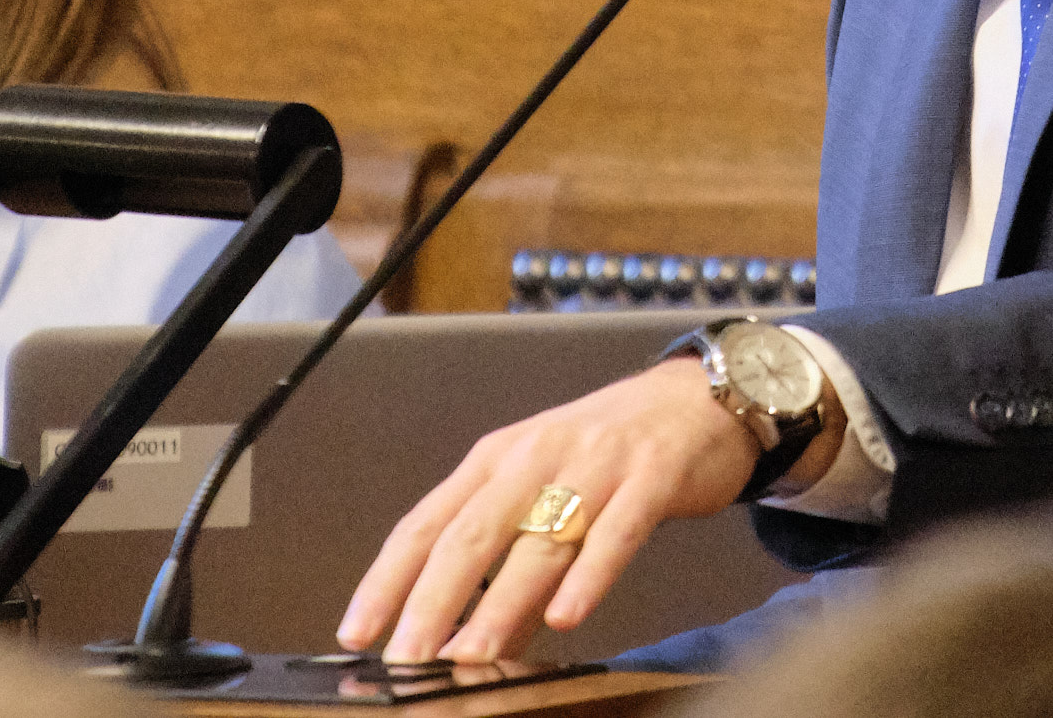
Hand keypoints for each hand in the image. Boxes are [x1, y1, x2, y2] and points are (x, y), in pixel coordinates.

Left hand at [336, 357, 762, 663]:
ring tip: (472, 653)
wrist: (695, 399)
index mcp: (496, 460)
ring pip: (539, 539)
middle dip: (433, 599)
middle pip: (472, 533)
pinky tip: (567, 615)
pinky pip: (616, 530)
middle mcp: (535, 457)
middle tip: (408, 654)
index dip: (388, 579)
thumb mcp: (542, 492)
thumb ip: (503, 564)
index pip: (427, 523)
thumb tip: (461, 640)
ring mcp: (594, 464)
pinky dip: (589, 574)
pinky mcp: (651, 475)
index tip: (358, 631)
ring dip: (501, 603)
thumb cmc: (607, 450)